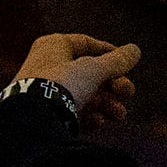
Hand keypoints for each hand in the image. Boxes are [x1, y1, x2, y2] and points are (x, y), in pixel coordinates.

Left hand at [19, 32, 141, 128]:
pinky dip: (87, 116)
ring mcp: (43, 92)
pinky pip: (70, 112)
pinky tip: (98, 123)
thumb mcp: (95, 69)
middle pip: (88, 73)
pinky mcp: (42, 114)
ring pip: (82, 94)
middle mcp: (46, 66)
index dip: (110, 53)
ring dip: (105, 104)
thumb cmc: (61, 85)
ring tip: (119, 115)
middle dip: (112, 85)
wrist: (31, 120)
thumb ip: (117, 61)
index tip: (128, 64)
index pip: (87, 44)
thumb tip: (135, 50)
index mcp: (53, 47)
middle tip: (128, 92)